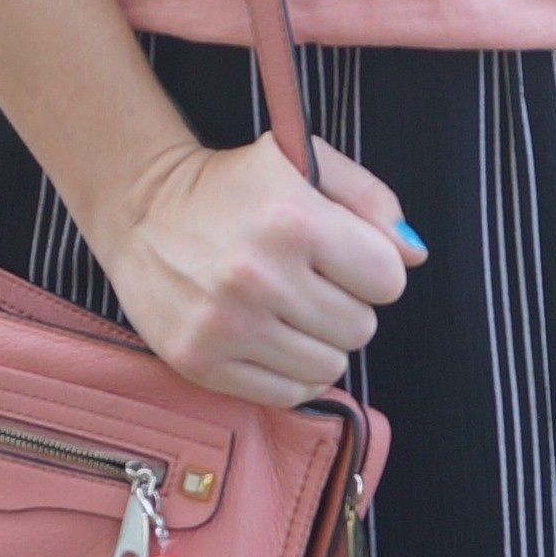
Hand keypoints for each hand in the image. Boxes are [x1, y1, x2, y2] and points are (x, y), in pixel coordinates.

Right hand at [94, 133, 419, 407]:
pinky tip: (269, 337)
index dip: (373, 268)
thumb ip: (372, 199)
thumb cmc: (234, 186)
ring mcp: (228, 326)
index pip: (388, 280)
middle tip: (309, 281)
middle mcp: (259, 277)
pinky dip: (289, 372)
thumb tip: (413, 254)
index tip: (342, 255)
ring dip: (320, 342)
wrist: (141, 209)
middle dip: (346, 304)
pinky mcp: (202, 363)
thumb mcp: (305, 163)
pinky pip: (287, 393)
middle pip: (361, 328)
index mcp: (293, 220)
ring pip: (329, 367)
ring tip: (288, 309)